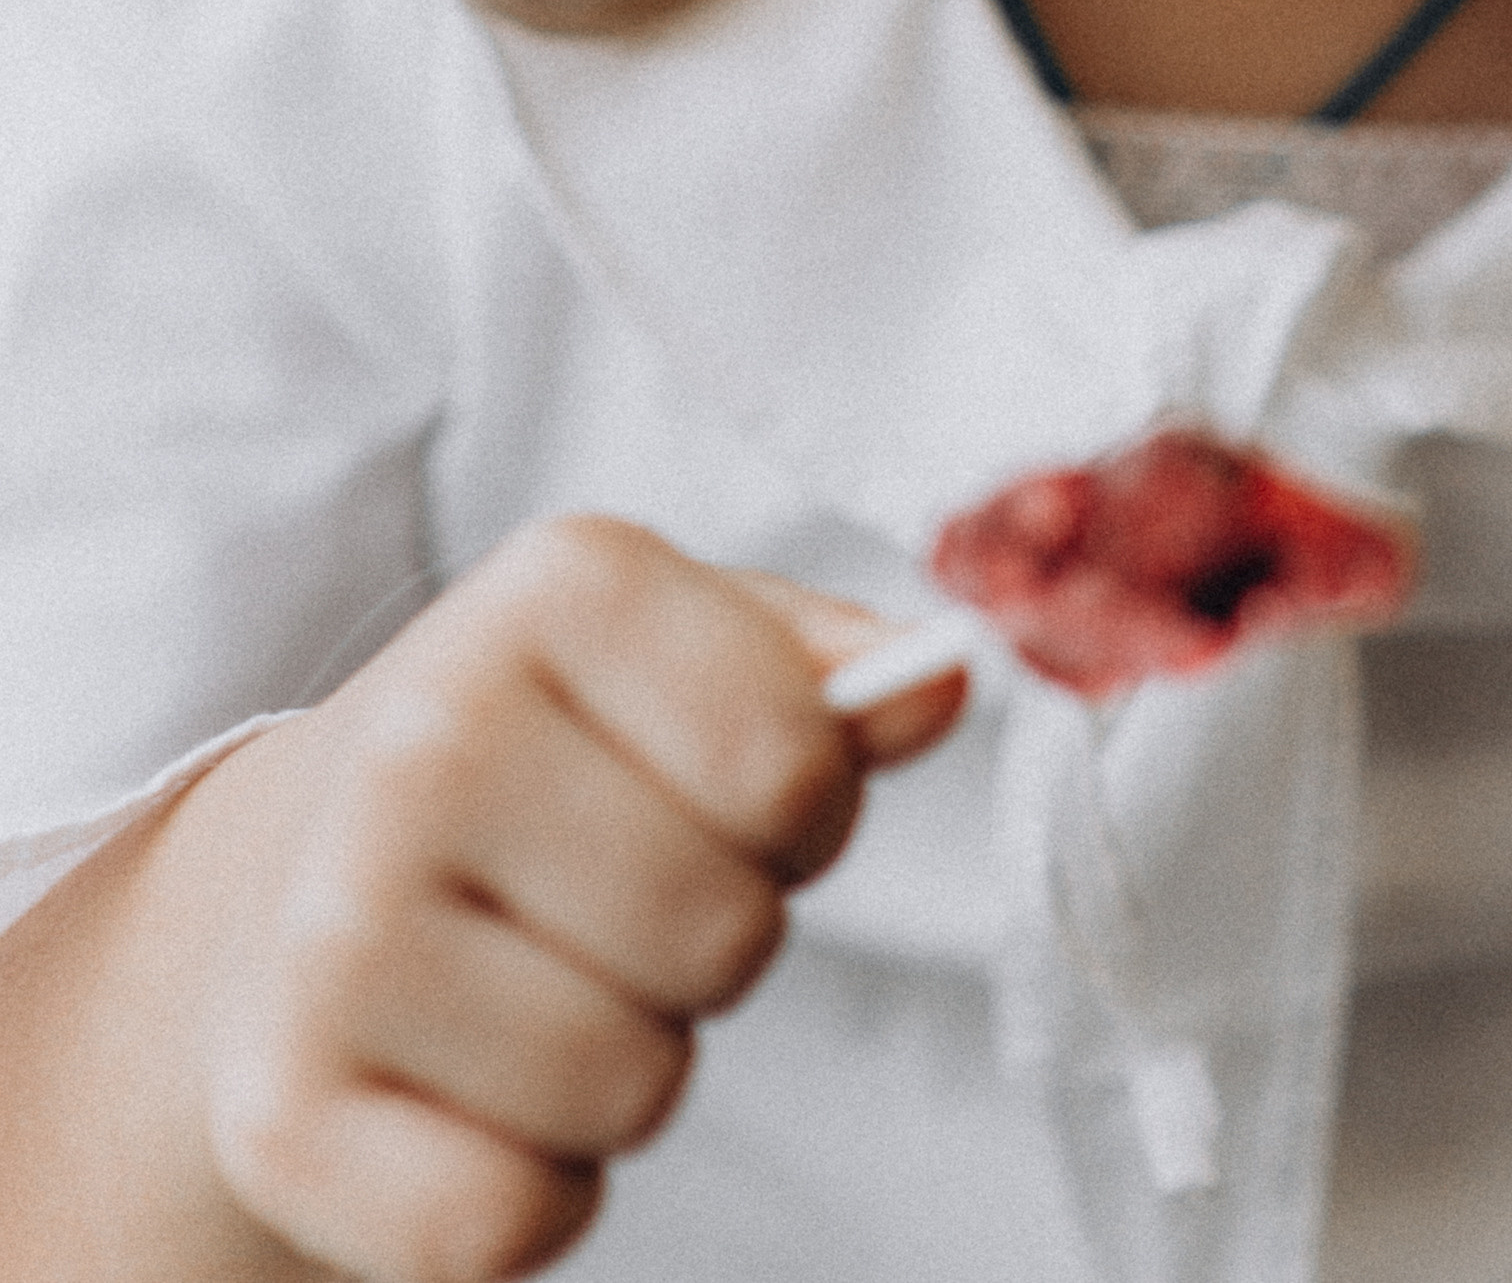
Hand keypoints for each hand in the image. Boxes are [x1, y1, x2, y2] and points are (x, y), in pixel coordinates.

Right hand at [167, 517, 965, 1281]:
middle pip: (726, 932)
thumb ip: (826, 670)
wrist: (275, 886)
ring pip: (632, 1087)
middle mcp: (427, 738)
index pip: (796, 759)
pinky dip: (531, 1193)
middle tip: (627, 904)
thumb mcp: (683, 656)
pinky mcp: (279, 1113)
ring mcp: (336, 931)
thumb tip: (939, 685)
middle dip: (718, 942)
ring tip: (546, 985)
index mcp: (558, 588)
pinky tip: (473, 1093)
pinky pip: (511, 1222)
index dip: (805, 809)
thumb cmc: (537, 760)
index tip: (731, 798)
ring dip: (630, 1067)